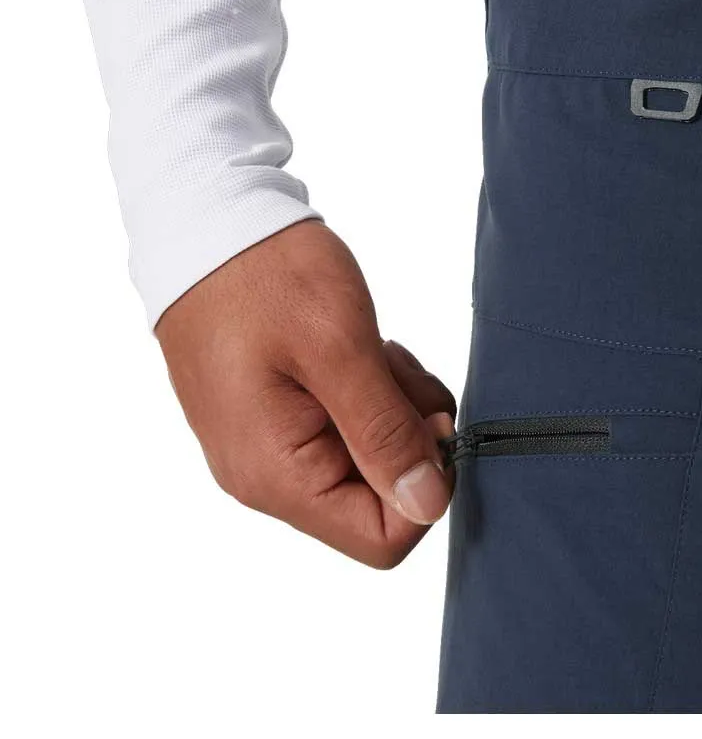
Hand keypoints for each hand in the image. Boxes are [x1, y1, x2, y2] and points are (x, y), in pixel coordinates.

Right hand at [155, 220, 456, 567]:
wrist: (209, 226)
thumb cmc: (268, 276)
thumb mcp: (340, 349)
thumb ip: (384, 433)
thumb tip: (427, 505)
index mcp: (278, 475)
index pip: (383, 538)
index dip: (427, 484)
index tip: (429, 416)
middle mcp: (264, 477)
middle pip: (375, 499)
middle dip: (407, 436)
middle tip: (394, 369)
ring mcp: (265, 448)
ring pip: (365, 459)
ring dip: (391, 408)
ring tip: (374, 351)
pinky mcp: (272, 418)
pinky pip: (341, 429)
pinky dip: (367, 393)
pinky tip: (359, 350)